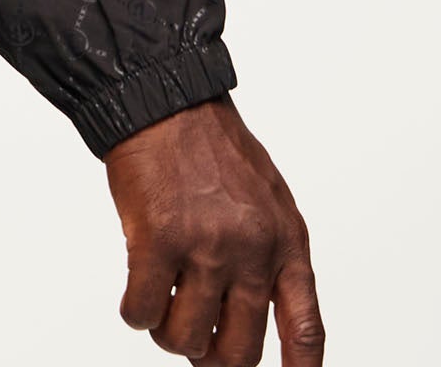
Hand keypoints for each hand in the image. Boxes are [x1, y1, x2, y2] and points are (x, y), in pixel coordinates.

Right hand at [104, 93, 322, 366]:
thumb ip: (267, 253)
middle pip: (239, 351)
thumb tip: (245, 313)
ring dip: (168, 333)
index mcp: (286, 241)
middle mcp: (252, 250)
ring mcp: (205, 247)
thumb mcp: (265, 198)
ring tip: (162, 304)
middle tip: (195, 340)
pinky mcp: (158, 240)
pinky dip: (136, 312)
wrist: (164, 99)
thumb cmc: (209, 144)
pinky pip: (143, 311)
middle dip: (212, 357)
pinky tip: (136, 293)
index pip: (304, 328)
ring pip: (186, 339)